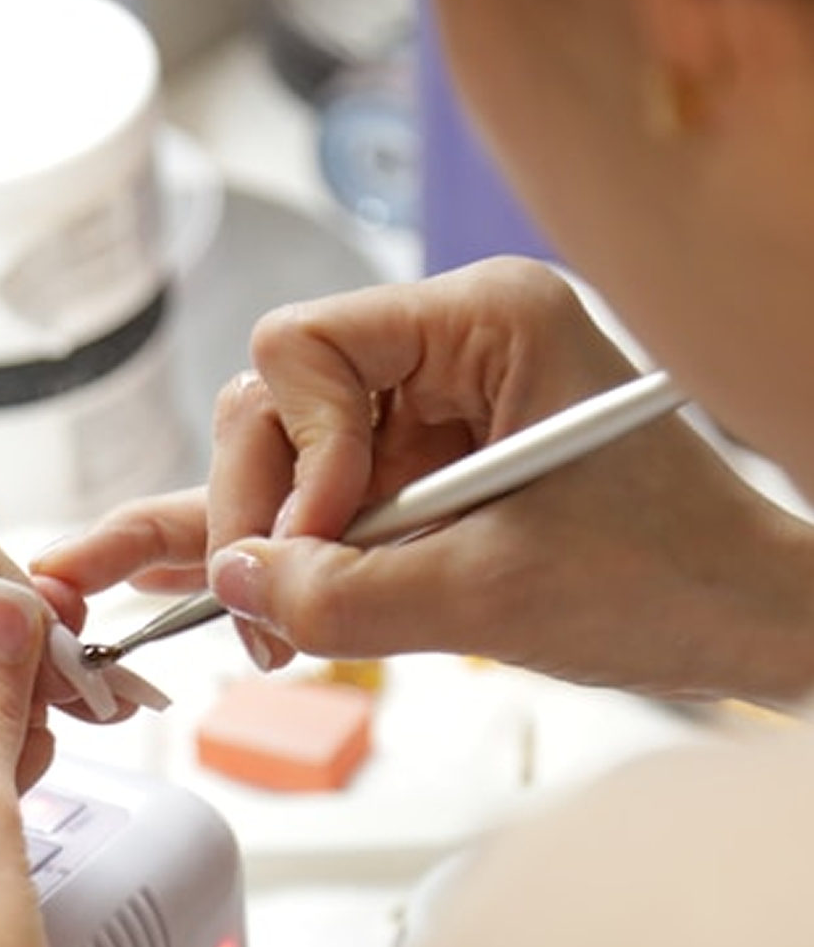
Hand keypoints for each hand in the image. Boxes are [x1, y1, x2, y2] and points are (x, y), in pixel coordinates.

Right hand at [36, 258, 813, 707]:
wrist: (748, 625)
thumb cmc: (670, 582)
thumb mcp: (493, 596)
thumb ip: (345, 593)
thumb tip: (234, 581)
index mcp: (484, 321)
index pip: (304, 348)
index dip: (291, 453)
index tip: (319, 544)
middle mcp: (446, 348)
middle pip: (275, 404)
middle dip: (260, 512)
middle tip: (264, 614)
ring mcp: (427, 410)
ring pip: (281, 458)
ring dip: (262, 544)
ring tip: (248, 623)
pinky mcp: (418, 471)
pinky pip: (317, 501)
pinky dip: (276, 549)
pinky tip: (197, 579)